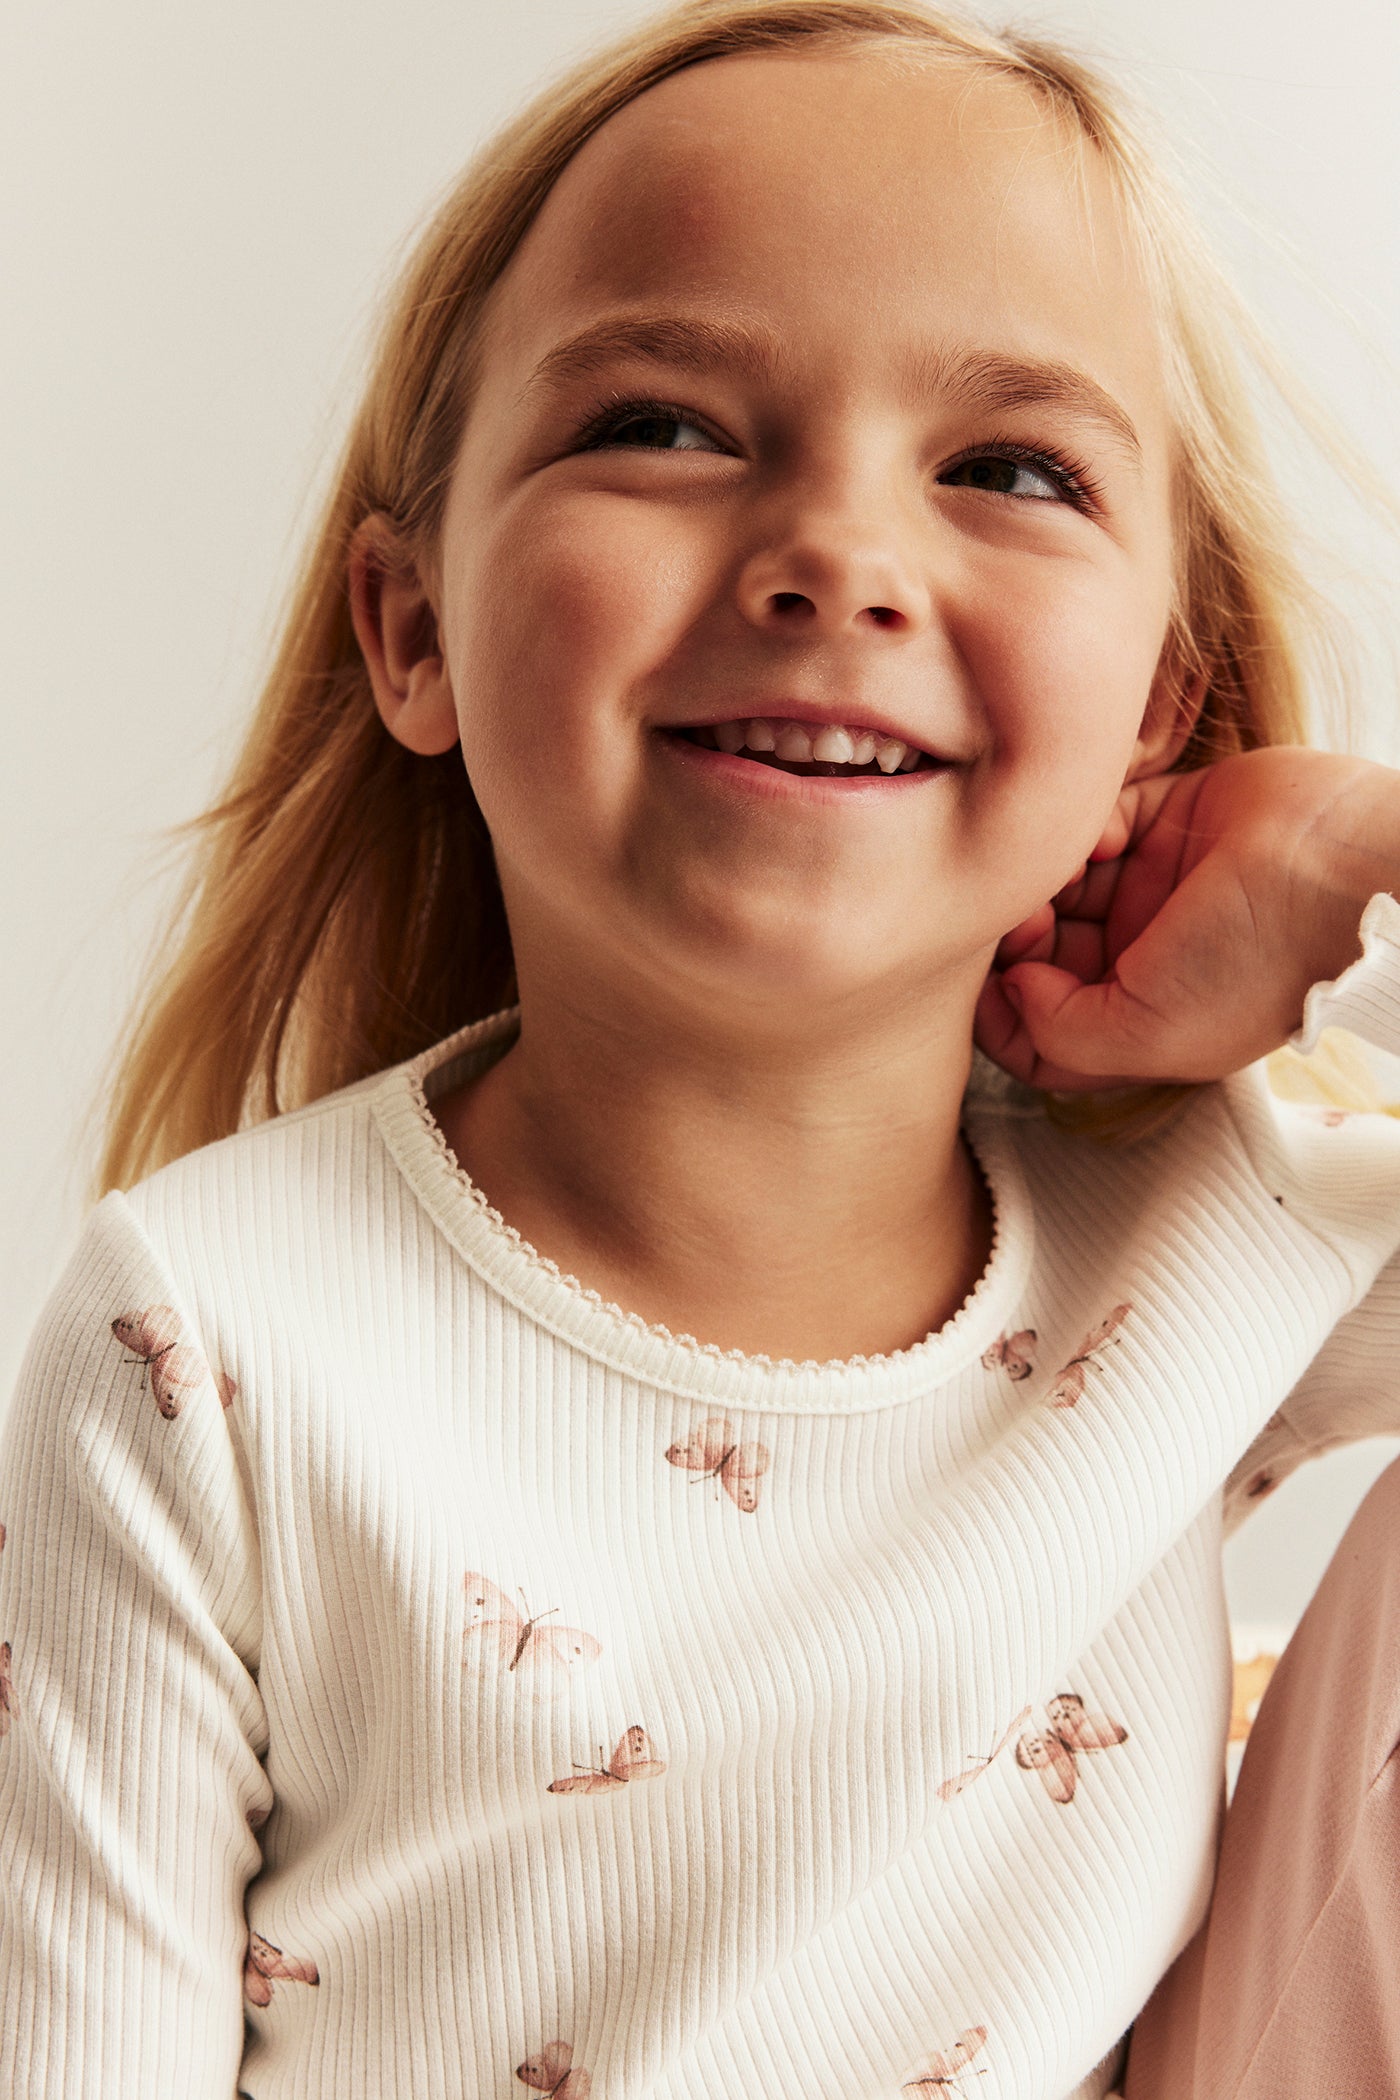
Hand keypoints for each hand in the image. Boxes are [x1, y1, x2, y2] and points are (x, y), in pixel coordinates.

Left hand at [974, 747, 1399, 1090]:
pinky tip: (1105, 840)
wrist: (1339, 870)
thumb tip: (1010, 989)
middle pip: (1040, 951)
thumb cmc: (1257, 966)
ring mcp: (1154, 887)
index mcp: (1142, 1020)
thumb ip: (1056, 1034)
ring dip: (1042, 878)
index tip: (985, 983)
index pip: (1041, 1028)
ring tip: (1054, 877)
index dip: (999, 1012)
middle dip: (1015, 939)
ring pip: (1058, 883)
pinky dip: (1086, 827)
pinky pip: (1095, 820)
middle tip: (1012, 921)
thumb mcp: (1147, 1037)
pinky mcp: (1166, 820)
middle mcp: (1143, 957)